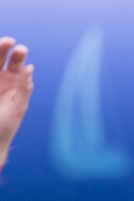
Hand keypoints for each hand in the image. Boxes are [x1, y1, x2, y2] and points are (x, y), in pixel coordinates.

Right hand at [0, 40, 32, 165]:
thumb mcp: (19, 106)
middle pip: (0, 57)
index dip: (17, 55)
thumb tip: (30, 68)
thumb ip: (24, 88)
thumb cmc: (8, 124)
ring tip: (4, 44)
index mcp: (13, 81)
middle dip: (5, 48)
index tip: (20, 48)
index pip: (14, 63)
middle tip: (10, 42)